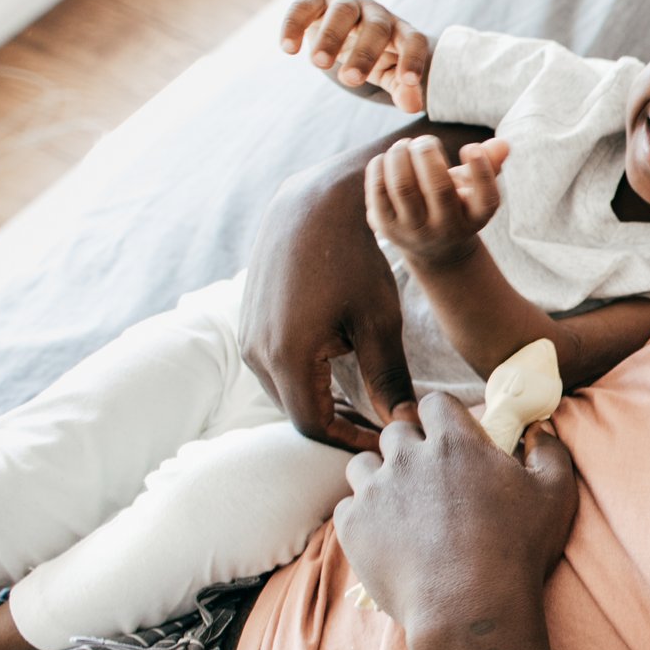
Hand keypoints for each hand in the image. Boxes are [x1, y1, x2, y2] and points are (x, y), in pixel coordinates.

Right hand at [243, 162, 420, 452]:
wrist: (314, 208)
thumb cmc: (355, 262)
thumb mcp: (380, 323)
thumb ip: (388, 379)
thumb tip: (404, 425)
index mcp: (288, 358)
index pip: (315, 426)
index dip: (352, 441)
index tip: (386, 440)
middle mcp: (256, 354)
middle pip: (297, 412)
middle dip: (339, 424)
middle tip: (382, 425)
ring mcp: (246, 338)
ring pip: (284, 392)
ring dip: (322, 401)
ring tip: (366, 400)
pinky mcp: (247, 324)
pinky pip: (275, 368)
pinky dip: (306, 379)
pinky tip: (340, 368)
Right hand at [283, 0, 433, 113]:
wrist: (344, 29)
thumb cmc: (373, 57)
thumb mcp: (389, 74)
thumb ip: (402, 89)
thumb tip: (413, 107)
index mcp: (400, 31)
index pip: (414, 41)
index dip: (414, 59)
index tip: (407, 81)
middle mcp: (376, 13)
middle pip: (377, 27)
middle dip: (365, 54)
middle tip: (351, 80)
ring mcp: (347, 4)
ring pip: (343, 13)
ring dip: (331, 38)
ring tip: (319, 64)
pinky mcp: (317, 0)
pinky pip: (305, 6)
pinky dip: (294, 25)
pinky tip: (288, 49)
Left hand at [334, 394, 578, 634]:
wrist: (468, 606)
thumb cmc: (517, 549)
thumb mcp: (556, 495)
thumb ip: (551, 451)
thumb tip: (539, 430)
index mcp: (455, 442)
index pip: (435, 403)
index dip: (443, 418)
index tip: (451, 438)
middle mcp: (408, 458)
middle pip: (395, 432)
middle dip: (410, 447)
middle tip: (430, 478)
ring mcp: (375, 491)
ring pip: (363, 465)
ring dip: (381, 477)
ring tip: (403, 506)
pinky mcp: (353, 526)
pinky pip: (347, 507)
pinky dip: (364, 516)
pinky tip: (388, 535)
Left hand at [366, 135, 508, 268]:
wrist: (430, 247)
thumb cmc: (456, 204)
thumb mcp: (474, 188)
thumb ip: (488, 164)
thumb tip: (502, 144)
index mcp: (476, 218)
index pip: (486, 198)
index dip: (481, 171)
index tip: (471, 147)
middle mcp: (447, 228)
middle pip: (438, 188)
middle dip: (427, 154)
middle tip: (425, 141)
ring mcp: (415, 230)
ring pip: (403, 187)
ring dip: (400, 156)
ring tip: (404, 145)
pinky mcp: (385, 227)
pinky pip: (378, 191)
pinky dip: (380, 167)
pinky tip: (387, 158)